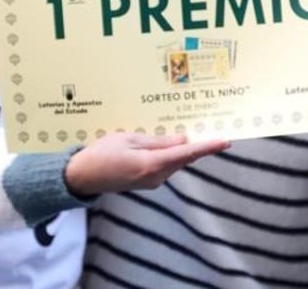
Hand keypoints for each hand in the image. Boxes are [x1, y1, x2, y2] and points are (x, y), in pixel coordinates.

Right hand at [64, 132, 228, 196]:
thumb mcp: (129, 139)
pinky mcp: (147, 183)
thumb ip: (158, 141)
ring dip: (181, 149)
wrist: (82, 177)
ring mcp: (152, 182)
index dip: (207, 147)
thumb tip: (183, 140)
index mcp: (151, 164)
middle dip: (196, 144)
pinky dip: (170, 155)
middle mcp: (156, 177)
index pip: (186, 154)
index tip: (226, 141)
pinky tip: (168, 143)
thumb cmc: (101, 154)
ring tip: (186, 129)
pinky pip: (165, 166)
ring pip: (175, 162)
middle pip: (183, 157)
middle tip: (210, 126)